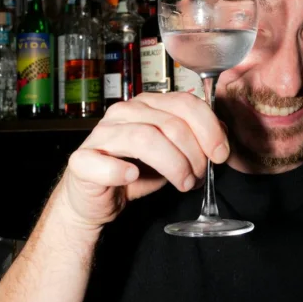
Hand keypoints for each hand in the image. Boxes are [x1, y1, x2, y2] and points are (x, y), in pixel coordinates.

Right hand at [54, 93, 228, 229]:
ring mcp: (101, 134)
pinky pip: (102, 161)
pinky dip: (120, 170)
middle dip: (194, 154)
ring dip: (172, 165)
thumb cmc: (136, 171)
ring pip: (145, 138)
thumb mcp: (174, 152)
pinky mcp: (81, 160)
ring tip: (182, 183)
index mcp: (147, 104)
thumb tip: (221, 135)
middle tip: (198, 176)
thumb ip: (196, 138)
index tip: (221, 154)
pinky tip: (133, 177)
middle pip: (170, 123)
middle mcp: (124, 112)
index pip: (185, 102)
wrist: (97, 198)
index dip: (209, 128)